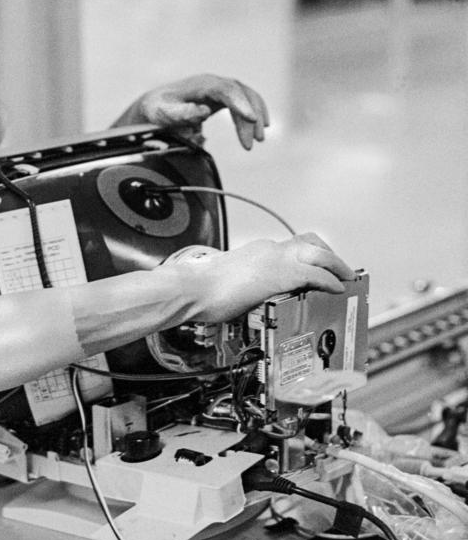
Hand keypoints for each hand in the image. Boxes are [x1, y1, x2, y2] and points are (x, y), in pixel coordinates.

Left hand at [115, 74, 268, 149]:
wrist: (154, 104)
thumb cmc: (158, 110)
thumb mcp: (165, 113)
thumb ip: (183, 113)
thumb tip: (205, 111)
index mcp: (200, 85)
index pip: (226, 90)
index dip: (240, 103)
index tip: (252, 118)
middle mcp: (213, 82)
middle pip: (240, 94)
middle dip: (250, 117)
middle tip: (251, 143)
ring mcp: (219, 88)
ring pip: (246, 97)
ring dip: (255, 117)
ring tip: (258, 140)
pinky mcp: (222, 96)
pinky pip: (243, 101)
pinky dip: (253, 113)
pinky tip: (259, 127)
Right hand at [178, 232, 355, 321]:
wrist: (192, 288)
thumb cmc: (202, 290)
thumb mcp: (231, 282)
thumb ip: (247, 285)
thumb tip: (250, 297)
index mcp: (258, 250)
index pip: (292, 246)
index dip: (311, 254)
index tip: (319, 265)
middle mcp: (269, 249)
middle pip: (311, 242)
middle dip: (330, 255)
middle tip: (342, 270)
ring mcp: (275, 260)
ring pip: (318, 253)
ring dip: (337, 264)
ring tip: (348, 277)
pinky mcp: (279, 275)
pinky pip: (315, 274)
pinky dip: (331, 280)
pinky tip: (338, 288)